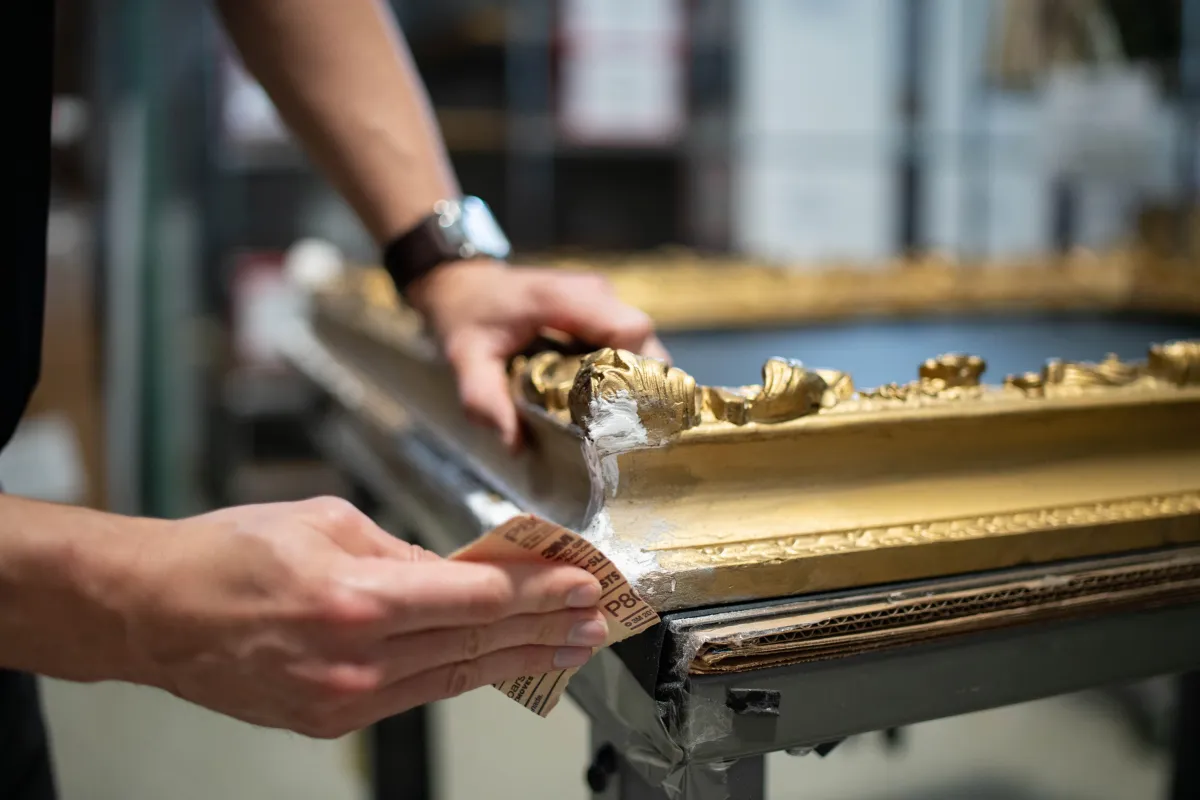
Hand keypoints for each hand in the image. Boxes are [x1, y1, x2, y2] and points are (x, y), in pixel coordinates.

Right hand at [119, 497, 604, 737]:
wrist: (153, 612)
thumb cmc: (228, 554)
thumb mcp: (325, 521)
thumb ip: (401, 550)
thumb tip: (458, 570)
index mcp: (356, 596)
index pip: (475, 596)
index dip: (536, 590)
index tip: (577, 581)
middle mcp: (356, 657)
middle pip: (477, 640)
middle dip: (546, 627)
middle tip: (596, 617)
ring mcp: (344, 698)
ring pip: (456, 676)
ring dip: (521, 659)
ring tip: (570, 648)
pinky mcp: (332, 718)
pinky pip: (418, 694)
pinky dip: (465, 675)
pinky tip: (501, 665)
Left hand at [407, 260, 670, 449]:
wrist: (463, 285)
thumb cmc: (466, 316)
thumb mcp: (465, 358)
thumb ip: (485, 398)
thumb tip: (516, 444)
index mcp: (565, 297)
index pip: (630, 330)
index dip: (636, 371)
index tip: (619, 412)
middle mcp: (594, 294)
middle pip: (645, 342)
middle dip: (642, 386)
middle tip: (623, 429)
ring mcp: (601, 301)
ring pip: (642, 344)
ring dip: (635, 381)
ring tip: (616, 421)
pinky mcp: (601, 313)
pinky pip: (628, 344)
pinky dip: (625, 373)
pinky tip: (608, 402)